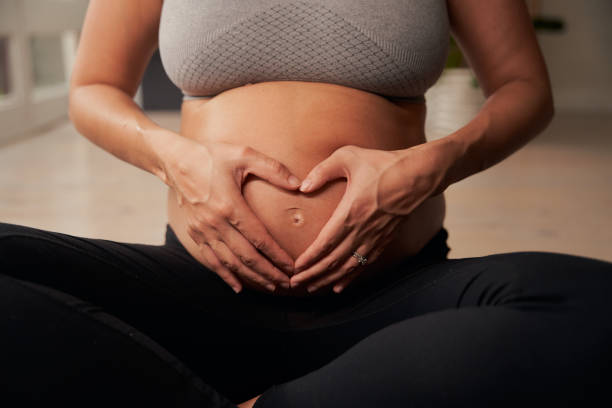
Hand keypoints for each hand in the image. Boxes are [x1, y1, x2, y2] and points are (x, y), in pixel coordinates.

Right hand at [161, 136, 301, 292]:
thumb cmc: (212, 155)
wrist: (175, 160)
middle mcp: (216, 223)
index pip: (259, 238)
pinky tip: (238, 286)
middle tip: (287, 283)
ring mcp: (203, 230)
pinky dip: (225, 275)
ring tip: (270, 286)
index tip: (292, 266)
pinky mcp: (195, 233)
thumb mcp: (244, 155)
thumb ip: (273, 169)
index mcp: (230, 206)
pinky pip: (211, 260)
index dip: (277, 255)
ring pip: (230, 262)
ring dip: (251, 277)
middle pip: (246, 256)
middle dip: (269, 272)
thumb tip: (298, 184)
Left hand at [289, 139, 455, 293]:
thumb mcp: (348, 157)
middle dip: (313, 274)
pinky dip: (350, 278)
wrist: (418, 175)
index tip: (295, 269)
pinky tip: (339, 287)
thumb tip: (303, 187)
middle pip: (334, 260)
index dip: (310, 258)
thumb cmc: (382, 163)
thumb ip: (323, 171)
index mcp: (351, 211)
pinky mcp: (384, 240)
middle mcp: (363, 230)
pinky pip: (364, 264)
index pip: (326, 242)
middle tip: (295, 284)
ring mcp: (375, 237)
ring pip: (348, 267)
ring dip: (328, 280)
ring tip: (312, 289)